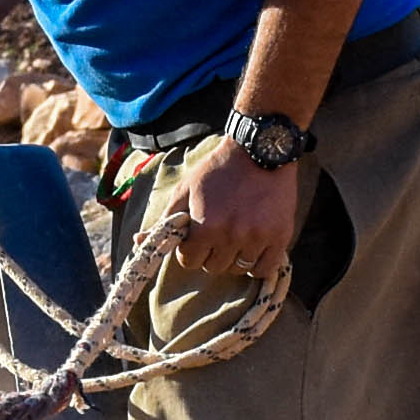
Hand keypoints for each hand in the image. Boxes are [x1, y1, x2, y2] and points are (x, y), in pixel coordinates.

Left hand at [163, 144, 303, 284]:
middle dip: (210, 253)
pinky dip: (256, 264)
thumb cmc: (218, 170)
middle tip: (217, 234)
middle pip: (213, 267)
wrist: (260, 150)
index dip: (190, 249)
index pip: (189, 261)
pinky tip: (252, 248)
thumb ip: (165, 220)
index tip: (197, 236)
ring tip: (236, 235)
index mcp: (206, 226)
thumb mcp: (186, 190)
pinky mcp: (280, 237)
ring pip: (237, 269)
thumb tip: (139, 242)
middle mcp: (232, 236)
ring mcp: (258, 238)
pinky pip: (263, 269)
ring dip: (233, 257)